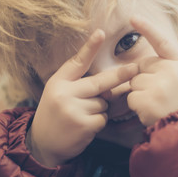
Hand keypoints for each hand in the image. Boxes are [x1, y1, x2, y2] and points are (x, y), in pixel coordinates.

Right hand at [29, 30, 137, 166]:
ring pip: (104, 103)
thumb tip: (109, 80)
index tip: (101, 32)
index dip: (90, 47)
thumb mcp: (57, 91)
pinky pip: (103, 118)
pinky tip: (85, 126)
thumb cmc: (55, 113)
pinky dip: (100, 122)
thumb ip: (78, 83)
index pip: (77, 62)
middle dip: (120, 76)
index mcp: (58, 82)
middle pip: (100, 82)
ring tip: (82, 115)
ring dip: (101, 109)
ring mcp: (74, 110)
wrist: (42, 144)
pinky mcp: (83, 125)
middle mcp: (65, 94)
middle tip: (135, 68)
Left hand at [127, 16, 177, 125]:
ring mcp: (159, 85)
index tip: (133, 16)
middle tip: (161, 94)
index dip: (147, 27)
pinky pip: (131, 97)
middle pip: (141, 67)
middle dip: (144, 79)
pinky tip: (152, 111)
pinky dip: (137, 106)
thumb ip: (164, 66)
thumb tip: (136, 66)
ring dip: (140, 93)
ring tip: (158, 103)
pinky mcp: (148, 100)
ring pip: (134, 82)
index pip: (162, 41)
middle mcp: (171, 71)